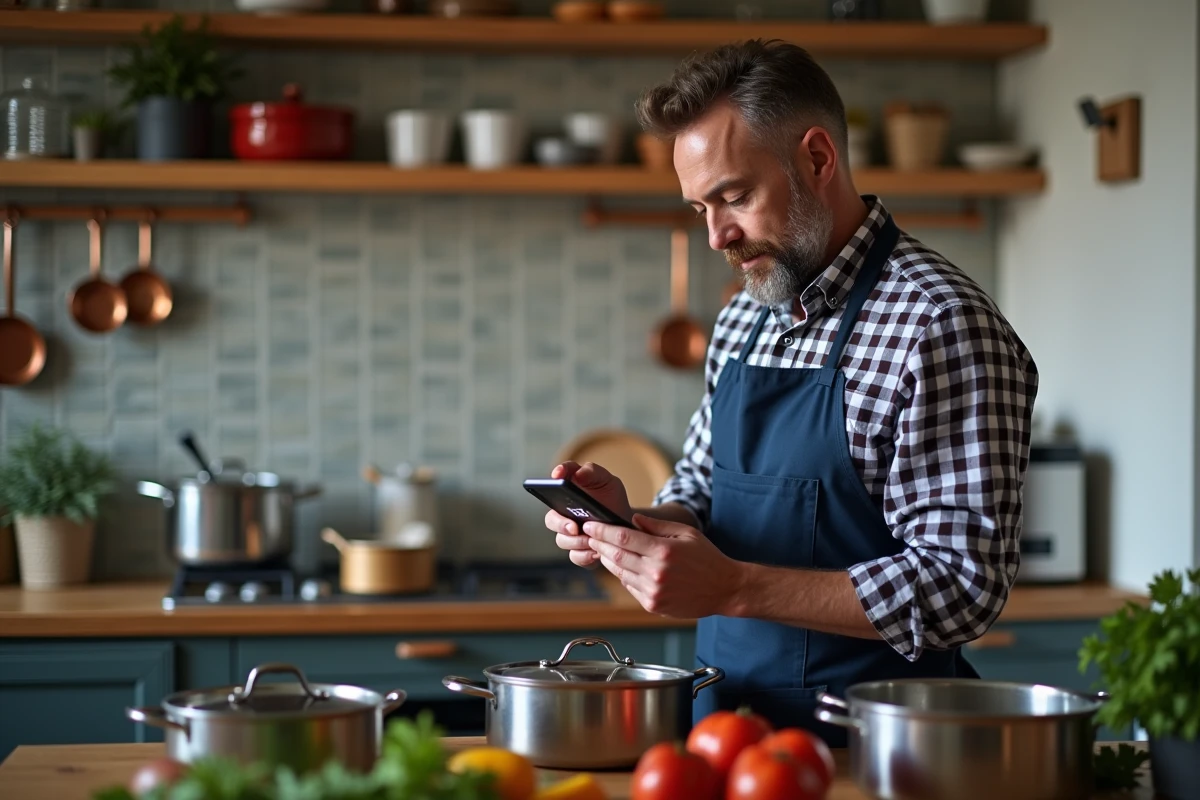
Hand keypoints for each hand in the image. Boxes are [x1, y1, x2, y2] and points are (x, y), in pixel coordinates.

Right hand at [546, 461, 633, 568]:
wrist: (626, 525)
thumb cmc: (612, 500)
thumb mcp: (608, 482)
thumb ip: (593, 472)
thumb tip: (579, 474)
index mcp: (568, 490)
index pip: (560, 475)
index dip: (558, 473)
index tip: (558, 476)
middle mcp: (563, 512)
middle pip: (551, 518)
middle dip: (560, 524)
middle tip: (573, 527)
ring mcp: (569, 532)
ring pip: (562, 540)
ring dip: (576, 542)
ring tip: (592, 540)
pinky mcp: (579, 550)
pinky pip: (575, 556)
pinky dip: (585, 556)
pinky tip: (596, 552)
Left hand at [584, 513, 743, 617]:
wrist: (724, 589)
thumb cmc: (707, 558)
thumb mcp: (686, 533)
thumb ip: (657, 526)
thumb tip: (632, 520)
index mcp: (664, 551)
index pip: (623, 538)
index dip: (602, 531)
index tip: (590, 525)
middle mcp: (656, 572)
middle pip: (616, 555)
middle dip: (599, 544)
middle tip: (589, 535)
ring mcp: (653, 591)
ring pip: (620, 573)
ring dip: (608, 560)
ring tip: (602, 549)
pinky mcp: (653, 605)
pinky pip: (630, 587)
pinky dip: (623, 575)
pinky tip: (623, 566)